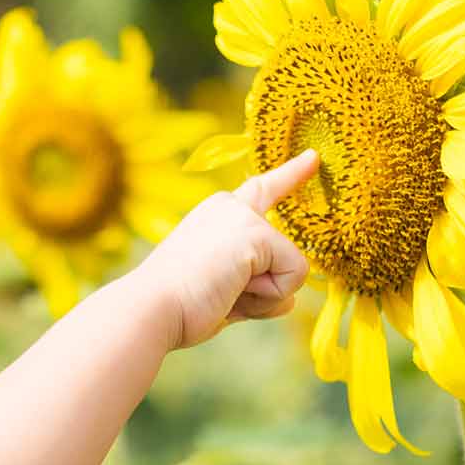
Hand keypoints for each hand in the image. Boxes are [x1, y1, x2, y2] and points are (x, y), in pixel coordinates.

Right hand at [140, 149, 318, 350]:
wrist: (151, 306)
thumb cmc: (178, 304)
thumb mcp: (223, 293)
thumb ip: (256, 291)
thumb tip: (288, 302)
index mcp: (216, 214)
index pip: (262, 191)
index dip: (290, 176)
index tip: (313, 158)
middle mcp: (230, 206)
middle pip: (283, 250)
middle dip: (266, 288)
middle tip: (223, 294)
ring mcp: (244, 217)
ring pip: (289, 269)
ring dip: (263, 296)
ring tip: (220, 294)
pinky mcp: (256, 233)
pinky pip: (293, 276)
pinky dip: (268, 296)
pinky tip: (231, 291)